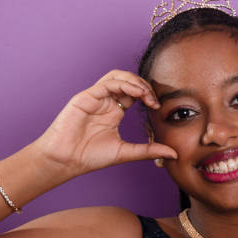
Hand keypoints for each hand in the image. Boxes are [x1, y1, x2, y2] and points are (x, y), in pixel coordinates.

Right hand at [33, 69, 176, 176]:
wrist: (65, 161)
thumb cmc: (90, 157)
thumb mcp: (126, 152)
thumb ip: (149, 151)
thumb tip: (173, 154)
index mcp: (114, 111)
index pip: (135, 93)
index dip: (148, 95)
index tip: (158, 107)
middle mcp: (105, 101)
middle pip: (128, 81)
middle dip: (145, 86)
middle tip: (155, 100)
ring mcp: (95, 97)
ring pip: (117, 76)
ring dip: (135, 81)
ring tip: (147, 95)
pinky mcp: (85, 97)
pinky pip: (107, 83)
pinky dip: (124, 84)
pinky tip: (136, 94)